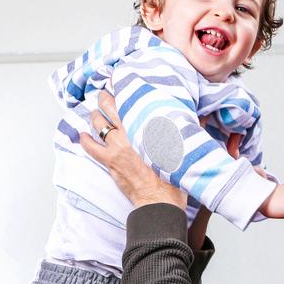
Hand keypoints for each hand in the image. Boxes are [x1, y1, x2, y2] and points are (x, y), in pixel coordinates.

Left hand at [80, 91, 186, 209]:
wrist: (160, 200)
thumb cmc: (173, 178)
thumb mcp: (184, 149)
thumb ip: (188, 130)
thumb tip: (202, 118)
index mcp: (147, 127)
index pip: (131, 100)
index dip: (123, 90)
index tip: (120, 83)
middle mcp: (130, 133)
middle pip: (109, 107)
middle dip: (104, 98)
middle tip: (103, 94)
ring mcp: (117, 147)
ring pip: (99, 124)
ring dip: (95, 116)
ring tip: (95, 113)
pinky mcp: (110, 162)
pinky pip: (90, 147)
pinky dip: (84, 139)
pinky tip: (82, 135)